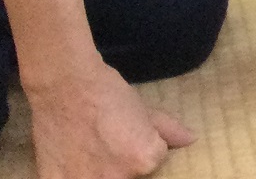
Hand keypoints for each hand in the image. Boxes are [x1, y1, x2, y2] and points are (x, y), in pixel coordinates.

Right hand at [27, 62, 193, 178]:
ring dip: (96, 170)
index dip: (141, 147)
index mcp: (145, 160)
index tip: (126, 135)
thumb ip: (168, 130)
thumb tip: (190, 139)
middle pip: (126, 176)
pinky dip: (72, 174)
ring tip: (86, 150)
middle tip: (105, 143)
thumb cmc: (108, 93)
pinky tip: (69, 157)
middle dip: (120, 163)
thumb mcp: (144, 109)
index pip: (152, 162)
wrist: (65, 86)